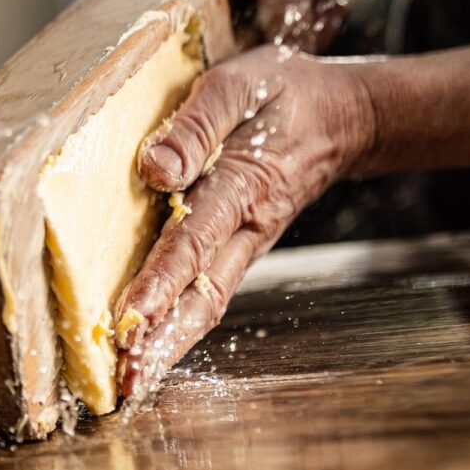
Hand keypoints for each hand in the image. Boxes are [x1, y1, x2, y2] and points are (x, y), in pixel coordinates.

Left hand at [114, 45, 375, 399]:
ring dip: (168, 344)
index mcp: (244, 185)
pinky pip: (207, 293)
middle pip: (201, 295)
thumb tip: (153, 169)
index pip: (193, 240)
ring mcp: (245, 245)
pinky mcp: (239, 248)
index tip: (132, 316)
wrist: (344, 116)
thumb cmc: (282, 94)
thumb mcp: (237, 87)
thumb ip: (193, 126)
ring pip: (205, 304)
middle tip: (125, 380)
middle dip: (161, 339)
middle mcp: (246, 228)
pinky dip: (178, 325)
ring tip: (130, 382)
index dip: (161, 280)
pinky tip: (149, 350)